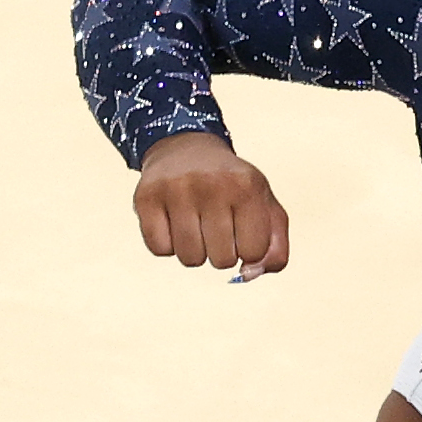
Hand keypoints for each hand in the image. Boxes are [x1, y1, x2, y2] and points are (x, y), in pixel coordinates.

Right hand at [134, 131, 291, 279]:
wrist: (185, 148)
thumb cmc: (231, 186)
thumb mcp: (265, 207)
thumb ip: (275, 249)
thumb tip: (249, 274)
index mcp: (247, 186)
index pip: (254, 252)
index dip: (249, 249)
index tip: (242, 228)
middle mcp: (212, 184)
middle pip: (222, 260)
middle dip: (222, 252)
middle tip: (216, 224)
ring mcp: (176, 189)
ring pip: (190, 259)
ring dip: (195, 251)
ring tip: (195, 223)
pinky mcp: (146, 197)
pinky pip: (160, 249)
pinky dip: (167, 245)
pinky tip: (173, 221)